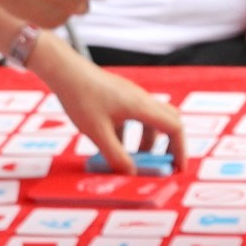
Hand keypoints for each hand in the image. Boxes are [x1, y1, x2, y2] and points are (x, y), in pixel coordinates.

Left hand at [37, 47, 186, 171]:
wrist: (65, 71)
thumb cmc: (81, 98)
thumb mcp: (97, 133)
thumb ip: (116, 155)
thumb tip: (132, 173)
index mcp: (142, 107)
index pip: (175, 128)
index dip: (180, 150)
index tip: (177, 169)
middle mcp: (142, 100)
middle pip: (169, 122)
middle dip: (169, 146)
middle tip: (162, 165)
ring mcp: (131, 97)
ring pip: (150, 121)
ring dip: (147, 142)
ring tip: (134, 160)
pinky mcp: (120, 97)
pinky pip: (134, 117)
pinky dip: (131, 134)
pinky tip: (113, 145)